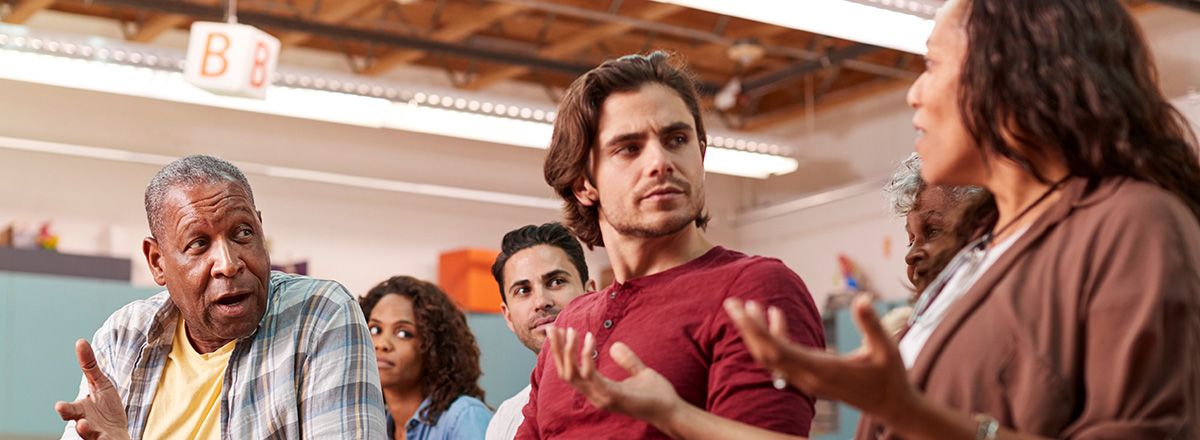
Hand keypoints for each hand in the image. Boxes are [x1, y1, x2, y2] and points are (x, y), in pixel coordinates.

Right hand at [54, 339, 129, 439]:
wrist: (117, 430)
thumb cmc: (105, 407)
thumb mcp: (100, 384)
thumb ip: (89, 366)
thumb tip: (80, 341)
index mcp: (80, 410)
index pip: (69, 410)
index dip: (64, 409)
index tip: (59, 406)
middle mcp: (86, 424)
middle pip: (79, 426)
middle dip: (77, 425)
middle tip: (77, 423)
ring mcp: (98, 434)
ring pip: (92, 436)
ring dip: (89, 433)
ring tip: (84, 427)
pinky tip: (108, 438)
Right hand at [545, 326, 683, 426]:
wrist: (671, 411)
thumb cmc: (657, 394)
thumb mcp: (639, 372)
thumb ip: (627, 360)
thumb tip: (614, 346)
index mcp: (598, 390)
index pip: (570, 372)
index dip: (562, 353)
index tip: (560, 332)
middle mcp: (595, 395)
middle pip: (564, 372)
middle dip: (557, 350)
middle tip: (553, 328)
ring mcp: (600, 397)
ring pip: (571, 374)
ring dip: (568, 351)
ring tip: (571, 330)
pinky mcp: (609, 396)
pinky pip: (589, 375)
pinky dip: (586, 355)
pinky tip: (590, 338)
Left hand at [724, 295, 917, 424]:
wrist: (892, 407)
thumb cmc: (890, 377)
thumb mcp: (886, 348)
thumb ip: (871, 323)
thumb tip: (862, 297)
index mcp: (822, 369)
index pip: (777, 350)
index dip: (756, 330)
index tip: (740, 310)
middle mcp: (808, 377)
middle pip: (765, 354)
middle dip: (746, 329)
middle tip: (730, 303)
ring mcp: (806, 381)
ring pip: (770, 358)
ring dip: (757, 333)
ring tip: (749, 305)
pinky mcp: (809, 380)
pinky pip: (781, 360)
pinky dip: (774, 338)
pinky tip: (775, 316)